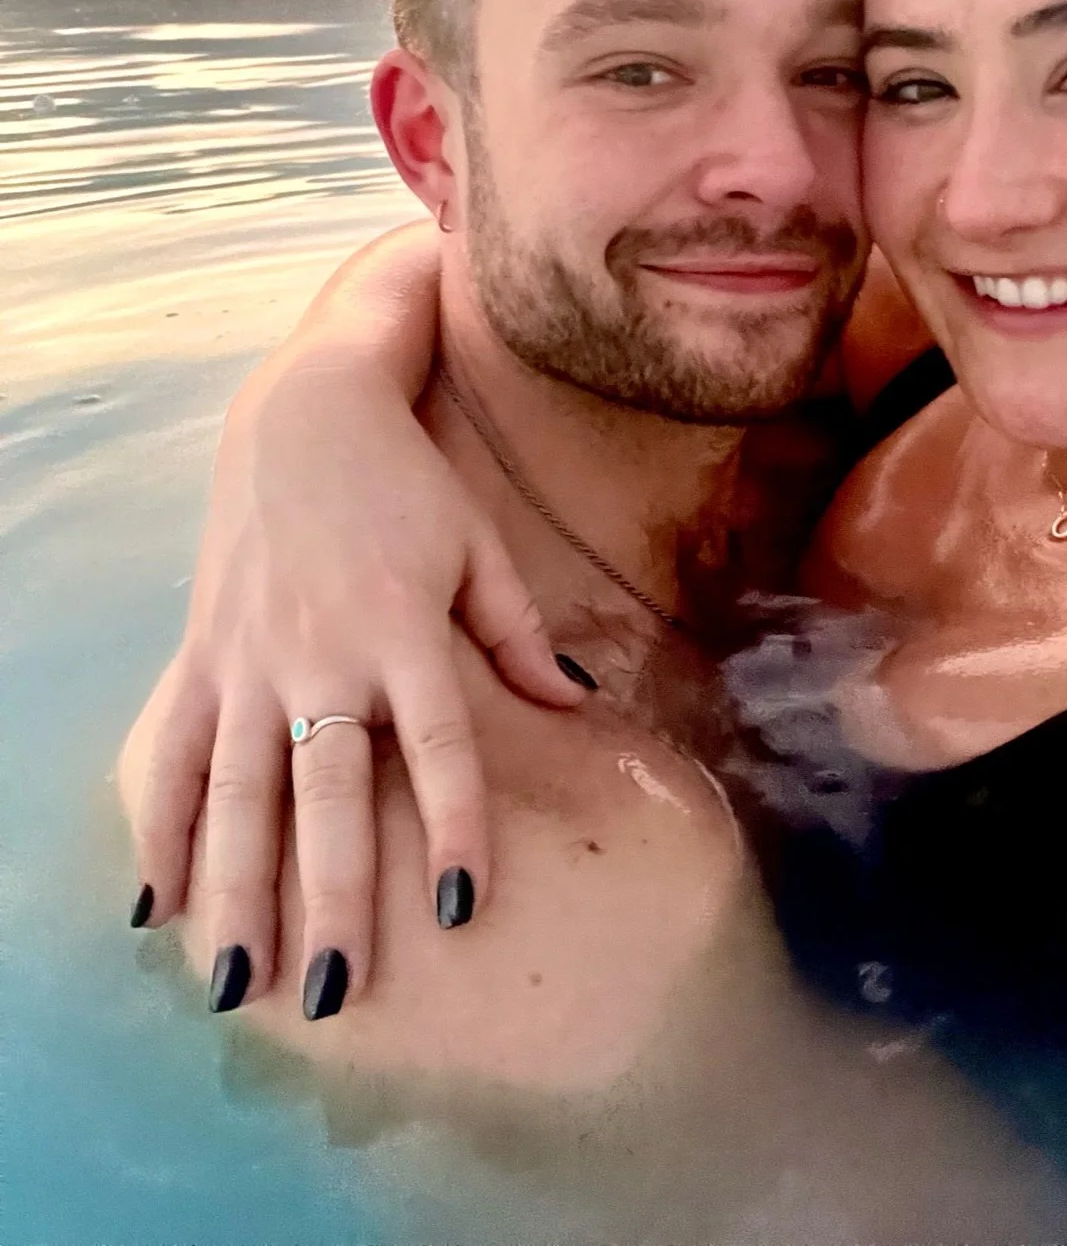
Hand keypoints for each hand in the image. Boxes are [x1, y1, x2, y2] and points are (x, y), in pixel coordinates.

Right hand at [126, 359, 584, 1013]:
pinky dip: (160, 828)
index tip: (465, 906)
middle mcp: (322, 652)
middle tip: (340, 993)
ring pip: (239, 792)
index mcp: (403, 626)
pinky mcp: (203, 652)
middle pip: (329, 793)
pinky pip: (175, 752)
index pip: (437, 744)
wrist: (307, 409)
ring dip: (238, 891)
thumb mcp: (477, 544)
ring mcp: (251, 658)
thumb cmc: (407, 482)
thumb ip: (517, 631)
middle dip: (333, 897)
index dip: (455, 824)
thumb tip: (575, 703)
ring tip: (240, 983)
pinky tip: (154, 908)